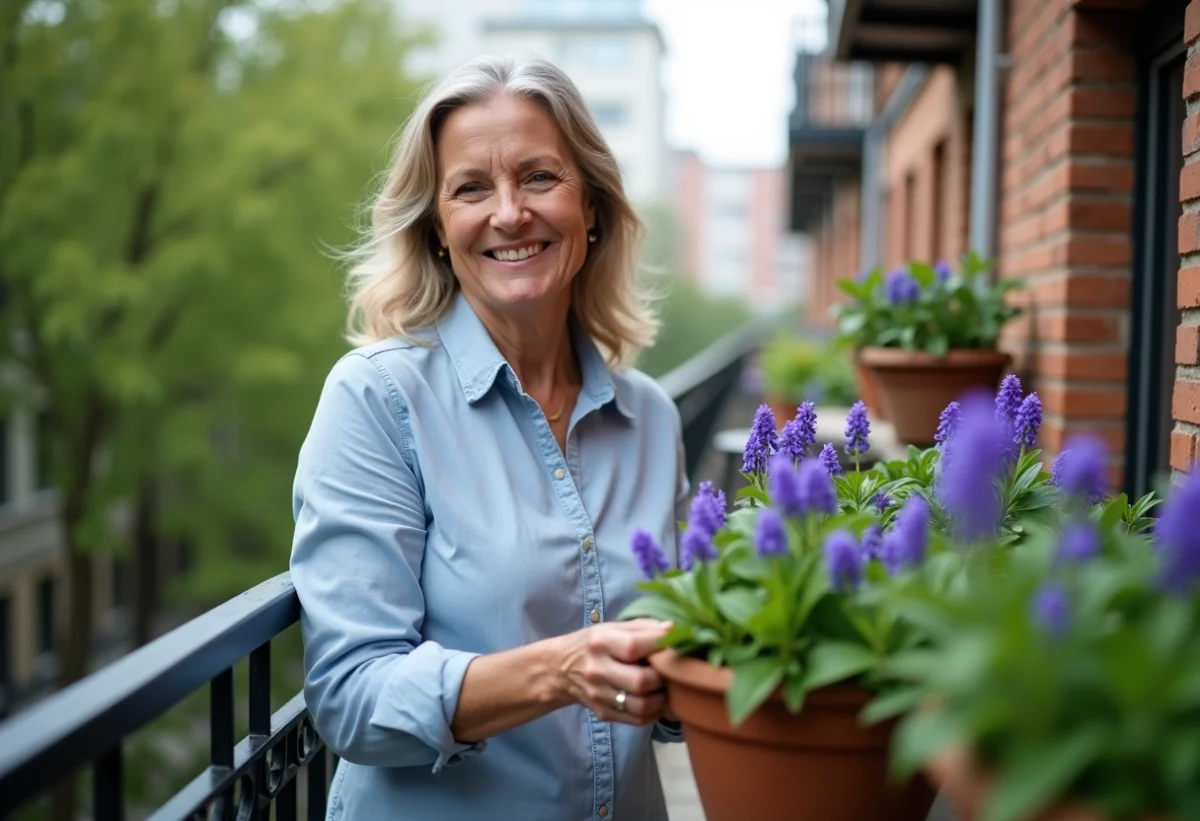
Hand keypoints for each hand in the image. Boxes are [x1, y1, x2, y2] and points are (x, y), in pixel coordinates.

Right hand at [553, 618, 671, 725]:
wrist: (559, 669)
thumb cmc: (594, 644)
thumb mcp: (612, 627)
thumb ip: (643, 627)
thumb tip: (674, 630)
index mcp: (600, 642)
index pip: (634, 646)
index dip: (660, 645)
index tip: (673, 643)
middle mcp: (597, 669)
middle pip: (640, 681)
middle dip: (662, 677)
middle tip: (668, 671)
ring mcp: (598, 694)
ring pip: (641, 706)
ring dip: (661, 698)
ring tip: (663, 687)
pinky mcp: (602, 713)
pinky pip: (637, 719)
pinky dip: (653, 712)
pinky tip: (653, 699)